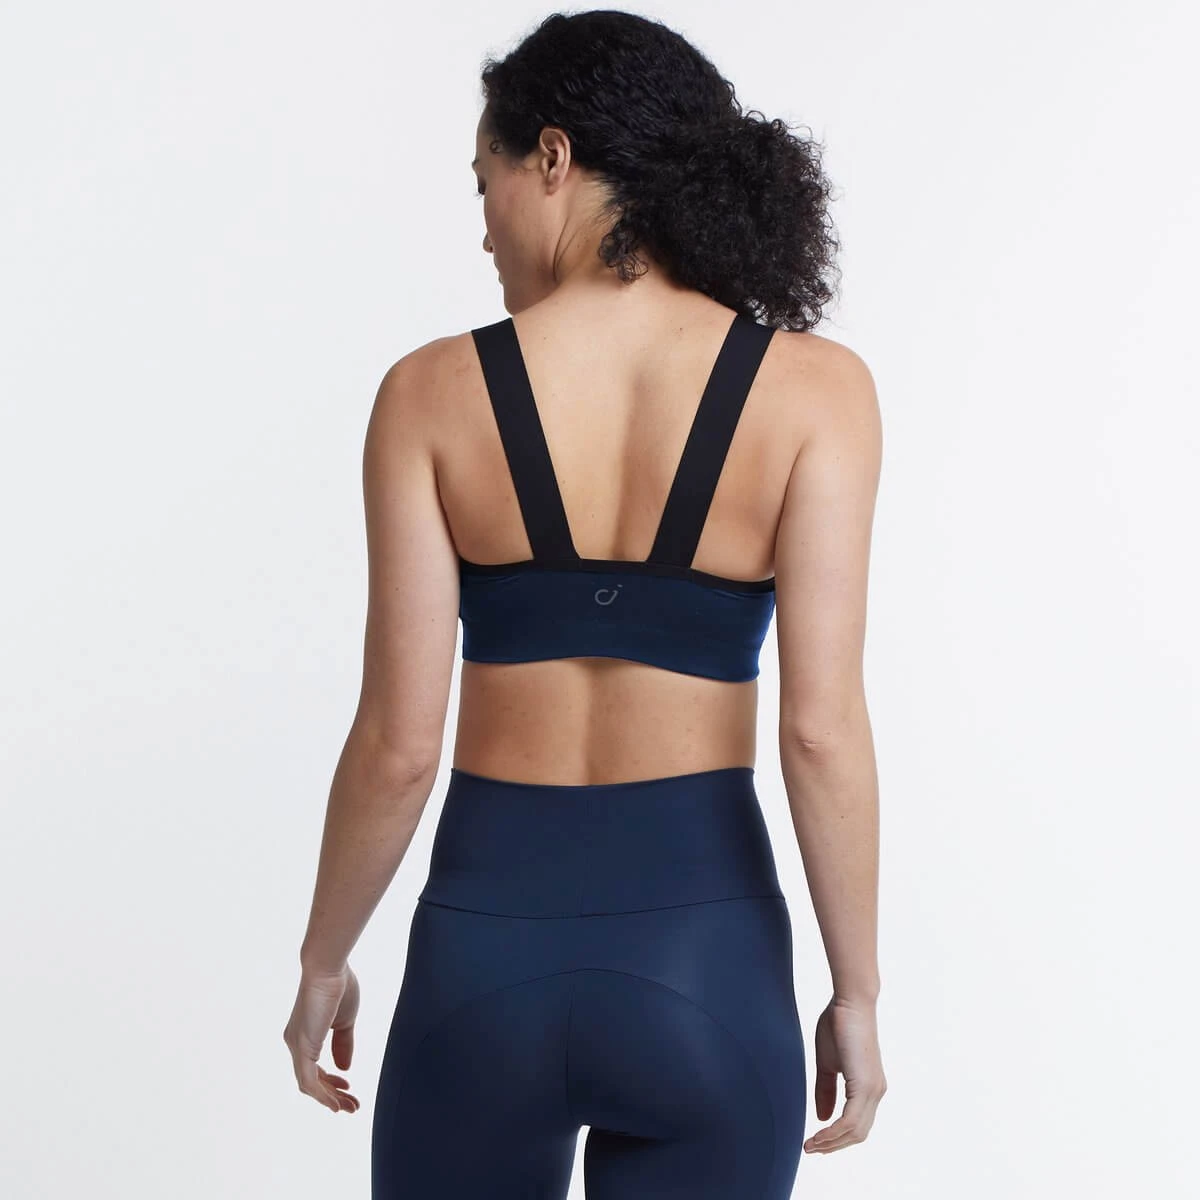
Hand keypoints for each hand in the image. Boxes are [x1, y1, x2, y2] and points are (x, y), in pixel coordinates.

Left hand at [283, 963, 361, 1113]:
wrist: (329, 968)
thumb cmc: (338, 986)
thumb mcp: (344, 1022)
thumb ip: (343, 1045)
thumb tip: (344, 1068)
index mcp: (305, 1035)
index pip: (314, 1068)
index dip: (330, 1082)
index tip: (348, 1087)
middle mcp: (296, 1043)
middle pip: (311, 1080)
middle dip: (332, 1095)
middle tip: (351, 1105)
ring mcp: (296, 1046)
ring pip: (309, 1085)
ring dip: (329, 1099)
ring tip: (349, 1106)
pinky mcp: (302, 1048)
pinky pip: (308, 1081)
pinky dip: (322, 1095)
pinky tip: (336, 1102)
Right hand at [803, 994, 886, 1153]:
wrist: (849, 1002)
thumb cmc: (839, 1024)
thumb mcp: (828, 1063)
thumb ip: (826, 1089)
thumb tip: (823, 1117)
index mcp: (868, 1086)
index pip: (856, 1124)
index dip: (837, 1137)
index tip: (814, 1142)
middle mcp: (876, 1092)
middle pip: (858, 1134)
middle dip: (834, 1145)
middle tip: (810, 1148)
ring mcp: (873, 1090)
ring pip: (855, 1132)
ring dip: (831, 1142)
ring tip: (810, 1145)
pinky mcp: (865, 1086)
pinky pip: (850, 1121)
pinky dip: (834, 1133)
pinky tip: (818, 1135)